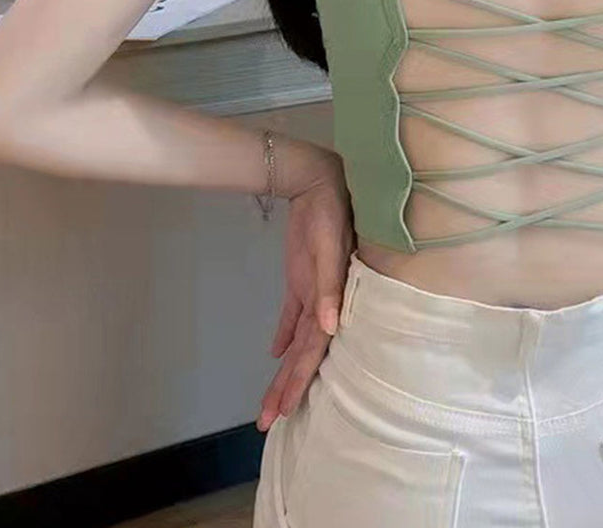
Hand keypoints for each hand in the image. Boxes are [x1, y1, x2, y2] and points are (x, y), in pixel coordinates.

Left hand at [257, 151, 352, 431]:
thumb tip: (330, 329)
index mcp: (334, 298)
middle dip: (288, 387)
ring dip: (285, 369)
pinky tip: (275, 354)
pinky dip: (283, 335)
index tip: (284, 410)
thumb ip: (329, 286)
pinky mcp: (301, 280)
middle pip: (305, 353)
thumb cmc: (329, 212)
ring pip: (298, 341)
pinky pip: (292, 315)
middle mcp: (325, 302)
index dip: (301, 379)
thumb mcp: (329, 246)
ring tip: (271, 401)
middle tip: (268, 422)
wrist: (317, 181)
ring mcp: (313, 292)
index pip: (315, 348)